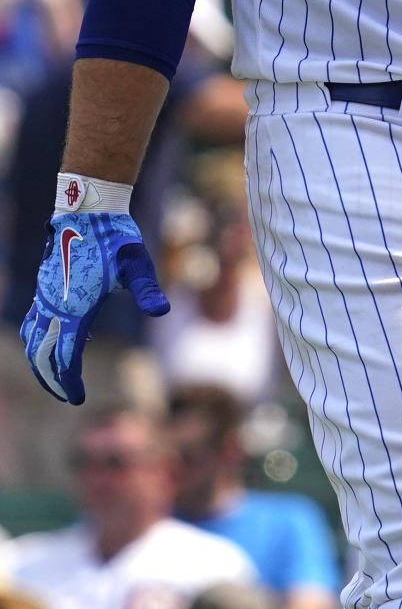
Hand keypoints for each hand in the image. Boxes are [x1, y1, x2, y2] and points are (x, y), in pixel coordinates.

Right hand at [20, 211, 169, 404]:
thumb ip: (147, 290)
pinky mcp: (44, 285)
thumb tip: (162, 311)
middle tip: (66, 396)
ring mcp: (46, 295)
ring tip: (55, 376)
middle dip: (51, 379)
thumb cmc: (116, 237)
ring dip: (40, 362)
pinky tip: (58, 341)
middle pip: (42, 354)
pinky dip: (38, 340)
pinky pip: (33, 321)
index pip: (65, 357)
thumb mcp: (137, 264)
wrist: (88, 209)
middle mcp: (54, 304)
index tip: (77, 400)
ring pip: (32, 339)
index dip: (68, 382)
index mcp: (75, 307)